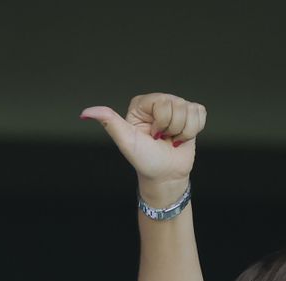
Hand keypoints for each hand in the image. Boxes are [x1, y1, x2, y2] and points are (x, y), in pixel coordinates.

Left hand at [81, 92, 204, 204]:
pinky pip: (200, 113)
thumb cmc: (145, 160)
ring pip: (190, 110)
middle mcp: (159, 101)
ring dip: (183, 132)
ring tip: (171, 140)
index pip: (163, 102)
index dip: (161, 122)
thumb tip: (85, 112)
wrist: (165, 176)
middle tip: (162, 139)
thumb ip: (109, 122)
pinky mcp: (192, 113)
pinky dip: (193, 131)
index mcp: (142, 104)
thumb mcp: (126, 141)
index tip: (151, 135)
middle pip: (178, 105)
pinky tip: (182, 138)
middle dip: (172, 128)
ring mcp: (177, 106)